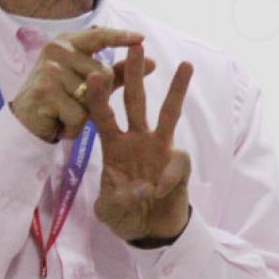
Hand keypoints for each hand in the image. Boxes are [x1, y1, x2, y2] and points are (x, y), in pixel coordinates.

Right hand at [9, 27, 151, 142]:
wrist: (24, 124)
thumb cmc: (60, 98)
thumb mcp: (88, 82)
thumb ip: (118, 72)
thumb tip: (151, 61)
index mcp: (68, 42)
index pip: (100, 36)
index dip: (121, 37)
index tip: (141, 38)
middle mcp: (57, 50)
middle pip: (103, 74)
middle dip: (97, 96)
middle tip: (74, 101)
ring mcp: (50, 70)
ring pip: (91, 97)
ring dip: (83, 113)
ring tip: (65, 111)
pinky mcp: (45, 92)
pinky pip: (79, 114)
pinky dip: (73, 126)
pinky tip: (58, 122)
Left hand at [88, 43, 194, 241]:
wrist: (151, 230)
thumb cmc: (125, 215)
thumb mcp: (109, 211)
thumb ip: (117, 199)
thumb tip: (141, 187)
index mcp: (113, 146)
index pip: (103, 115)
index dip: (98, 96)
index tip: (93, 74)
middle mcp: (137, 139)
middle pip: (135, 101)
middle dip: (133, 74)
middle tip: (134, 47)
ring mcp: (160, 148)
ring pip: (168, 113)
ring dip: (176, 89)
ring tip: (186, 64)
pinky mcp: (178, 163)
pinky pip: (177, 162)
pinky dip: (169, 177)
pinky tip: (160, 192)